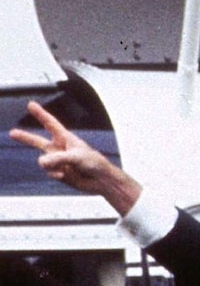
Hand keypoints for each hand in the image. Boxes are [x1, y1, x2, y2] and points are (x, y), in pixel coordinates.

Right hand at [9, 101, 141, 214]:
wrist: (102, 181)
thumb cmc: (94, 163)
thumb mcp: (76, 157)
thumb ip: (57, 158)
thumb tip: (41, 163)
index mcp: (66, 139)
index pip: (51, 123)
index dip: (41, 114)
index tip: (31, 105)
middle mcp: (60, 149)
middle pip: (38, 141)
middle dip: (25, 137)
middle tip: (12, 133)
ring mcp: (59, 162)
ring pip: (43, 162)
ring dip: (52, 165)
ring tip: (67, 168)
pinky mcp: (59, 174)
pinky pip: (50, 173)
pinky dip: (56, 175)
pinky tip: (67, 175)